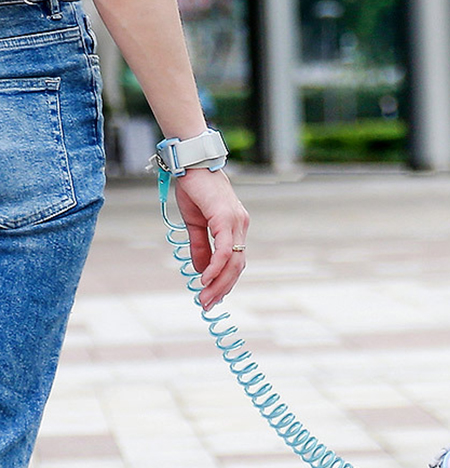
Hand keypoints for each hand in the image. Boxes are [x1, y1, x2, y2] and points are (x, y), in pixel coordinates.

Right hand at [174, 167, 249, 309]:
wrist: (192, 163)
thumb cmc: (194, 189)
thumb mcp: (195, 224)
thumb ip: (201, 247)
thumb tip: (201, 271)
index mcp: (236, 227)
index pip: (235, 261)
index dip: (225, 281)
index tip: (212, 297)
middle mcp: (240, 226)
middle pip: (237, 266)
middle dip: (222, 288)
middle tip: (208, 305)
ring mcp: (236, 222)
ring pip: (233, 261)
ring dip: (218, 283)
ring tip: (205, 298)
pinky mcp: (226, 219)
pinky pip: (224, 249)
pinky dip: (215, 267)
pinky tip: (205, 279)